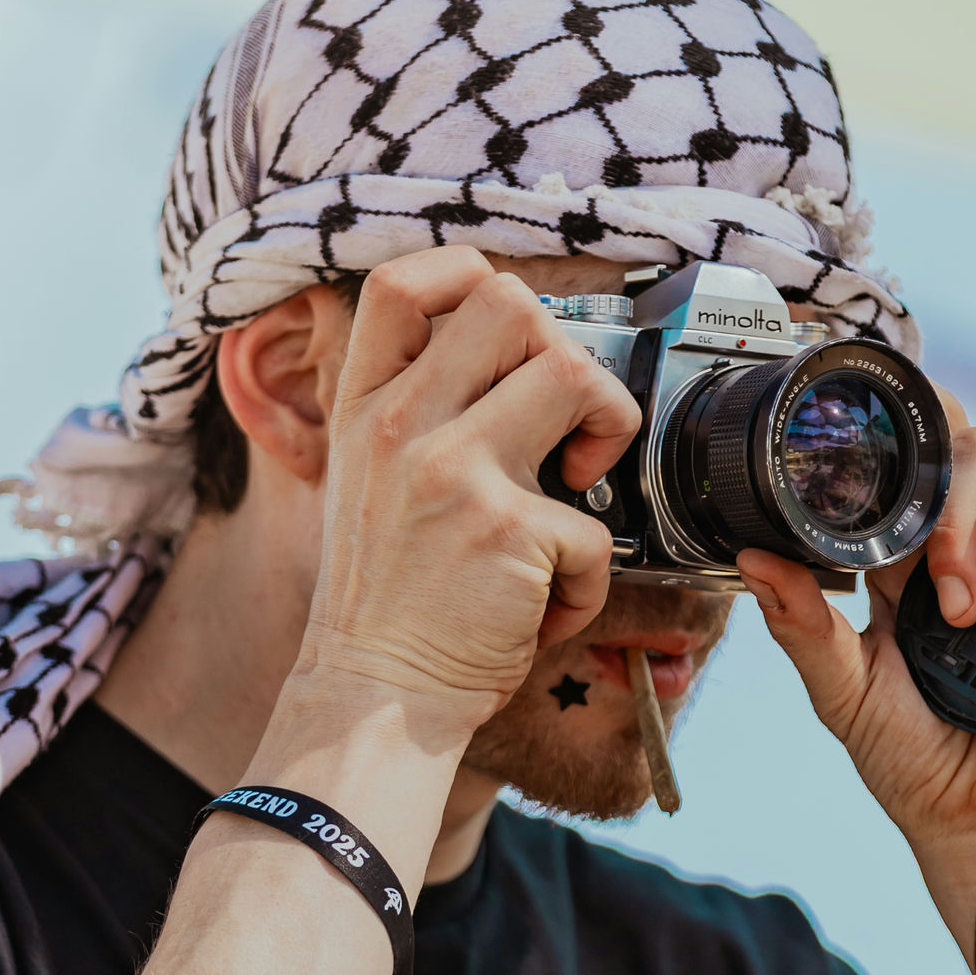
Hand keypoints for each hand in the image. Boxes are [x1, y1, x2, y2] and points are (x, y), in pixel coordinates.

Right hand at [299, 248, 639, 730]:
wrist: (372, 697)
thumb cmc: (386, 601)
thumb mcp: (366, 483)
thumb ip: (416, 415)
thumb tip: (507, 360)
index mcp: (366, 408)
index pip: (402, 282)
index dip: (468, 277)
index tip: (506, 333)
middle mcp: (403, 426)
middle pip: (508, 302)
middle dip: (562, 350)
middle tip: (562, 421)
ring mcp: (453, 472)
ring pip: (575, 372)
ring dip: (609, 427)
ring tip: (580, 489)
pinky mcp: (506, 532)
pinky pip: (595, 528)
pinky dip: (588, 582)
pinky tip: (548, 609)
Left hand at [738, 401, 975, 871]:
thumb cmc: (919, 764)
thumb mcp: (845, 695)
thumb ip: (803, 626)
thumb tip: (751, 557)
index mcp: (900, 564)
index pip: (894, 468)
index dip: (878, 444)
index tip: (850, 462)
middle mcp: (963, 544)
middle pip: (948, 446)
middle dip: (925, 493)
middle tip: (918, 583)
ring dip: (969, 517)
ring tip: (963, 606)